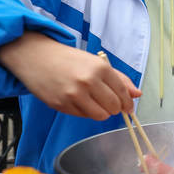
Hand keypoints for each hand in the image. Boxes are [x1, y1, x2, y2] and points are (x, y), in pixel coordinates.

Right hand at [0, 32, 140, 119]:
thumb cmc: (68, 59)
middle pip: (113, 107)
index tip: (128, 108)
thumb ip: (119, 79)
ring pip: (100, 115)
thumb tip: (137, 94)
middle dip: (115, 108)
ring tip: (94, 102)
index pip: (122, 93)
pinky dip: (85, 112)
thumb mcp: (96, 62)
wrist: (36, 57)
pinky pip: (83, 116)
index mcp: (100, 68)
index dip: (128, 103)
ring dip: (101, 112)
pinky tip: (79, 101)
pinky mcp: (61, 105)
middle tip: (109, 103)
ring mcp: (73, 95)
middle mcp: (88, 82)